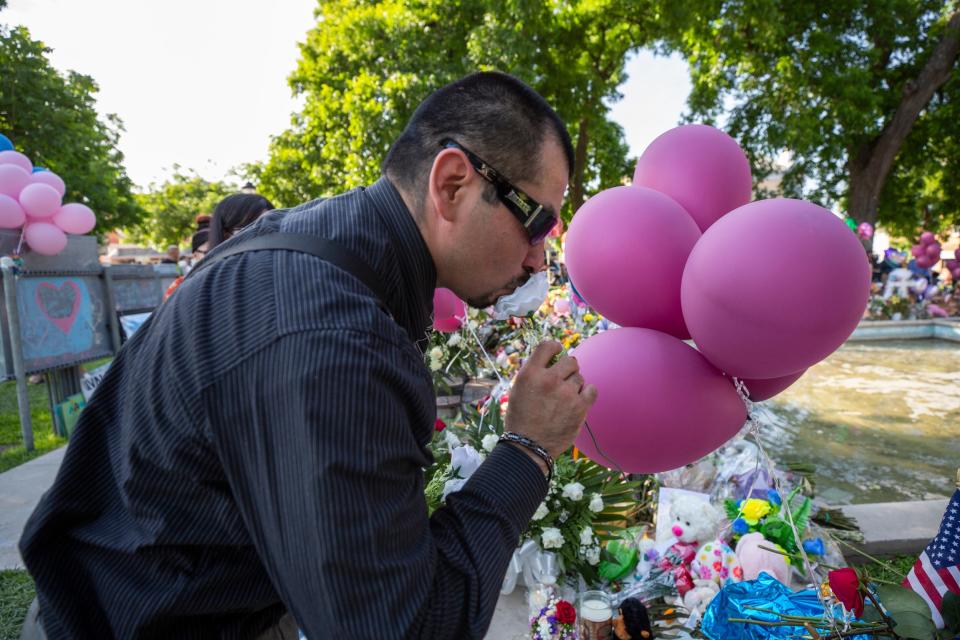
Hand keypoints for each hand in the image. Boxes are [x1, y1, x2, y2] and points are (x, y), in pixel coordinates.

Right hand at [504, 341, 597, 460]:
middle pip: (570, 360)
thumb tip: (552, 359)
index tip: (557, 353)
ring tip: (564, 398)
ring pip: (580, 377)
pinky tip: (578, 400)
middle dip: (568, 369)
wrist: (528, 446)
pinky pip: (591, 389)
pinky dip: (586, 393)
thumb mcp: (518, 389)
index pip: (548, 346)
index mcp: (530, 373)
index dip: (555, 347)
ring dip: (574, 384)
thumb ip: (534, 373)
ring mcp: (566, 393)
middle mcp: (549, 380)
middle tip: (562, 381)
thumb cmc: (521, 418)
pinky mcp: (580, 407)